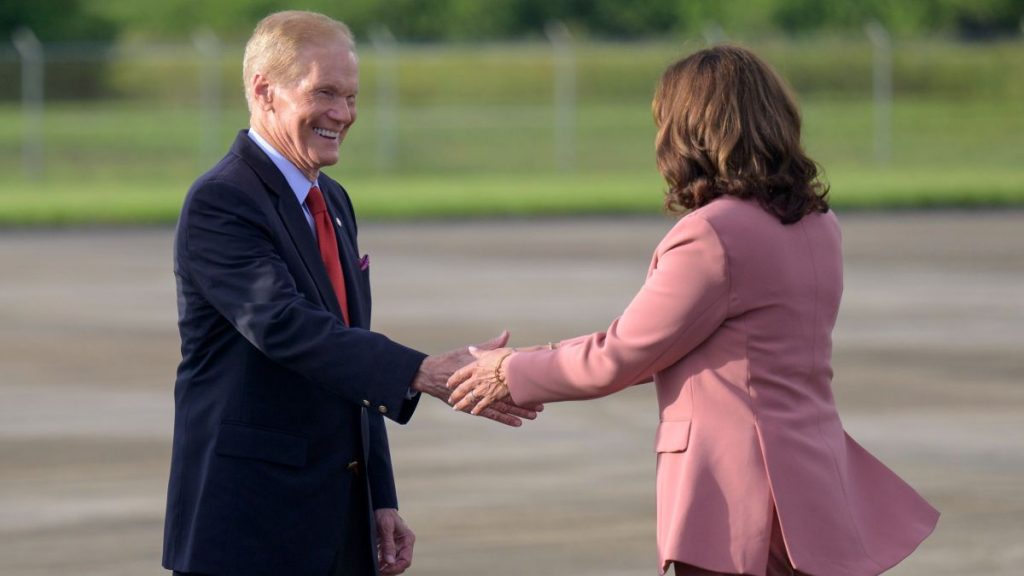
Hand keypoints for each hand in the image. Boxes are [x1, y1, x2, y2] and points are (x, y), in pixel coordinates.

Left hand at [376, 508, 413, 574]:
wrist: (380, 507)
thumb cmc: (385, 514)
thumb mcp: (386, 527)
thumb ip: (388, 544)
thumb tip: (390, 561)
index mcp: (408, 540)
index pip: (406, 560)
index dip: (396, 567)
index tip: (385, 569)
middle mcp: (405, 545)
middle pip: (401, 564)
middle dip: (391, 570)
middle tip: (379, 572)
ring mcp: (398, 547)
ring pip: (395, 563)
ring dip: (386, 568)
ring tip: (376, 569)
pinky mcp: (391, 547)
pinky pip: (388, 560)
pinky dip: (382, 564)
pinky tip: (376, 564)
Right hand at [412, 332, 538, 426]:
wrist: (432, 374)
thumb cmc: (452, 360)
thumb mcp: (470, 352)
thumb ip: (491, 346)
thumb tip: (506, 333)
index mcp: (484, 370)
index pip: (507, 375)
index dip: (523, 380)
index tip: (538, 382)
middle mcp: (482, 384)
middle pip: (508, 393)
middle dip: (526, 399)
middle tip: (542, 404)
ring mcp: (478, 396)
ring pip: (503, 406)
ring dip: (519, 411)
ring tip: (534, 415)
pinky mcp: (472, 406)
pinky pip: (491, 413)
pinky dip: (504, 419)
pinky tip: (517, 423)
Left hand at [447, 347, 515, 414]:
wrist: (515, 368)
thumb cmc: (505, 357)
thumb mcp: (490, 352)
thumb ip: (479, 352)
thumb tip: (471, 348)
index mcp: (475, 367)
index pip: (459, 374)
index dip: (453, 379)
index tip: (449, 384)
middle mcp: (476, 379)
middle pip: (462, 388)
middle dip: (455, 395)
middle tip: (450, 399)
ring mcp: (483, 389)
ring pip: (469, 398)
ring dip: (461, 404)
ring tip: (456, 408)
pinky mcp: (491, 397)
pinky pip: (481, 405)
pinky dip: (477, 409)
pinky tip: (473, 412)